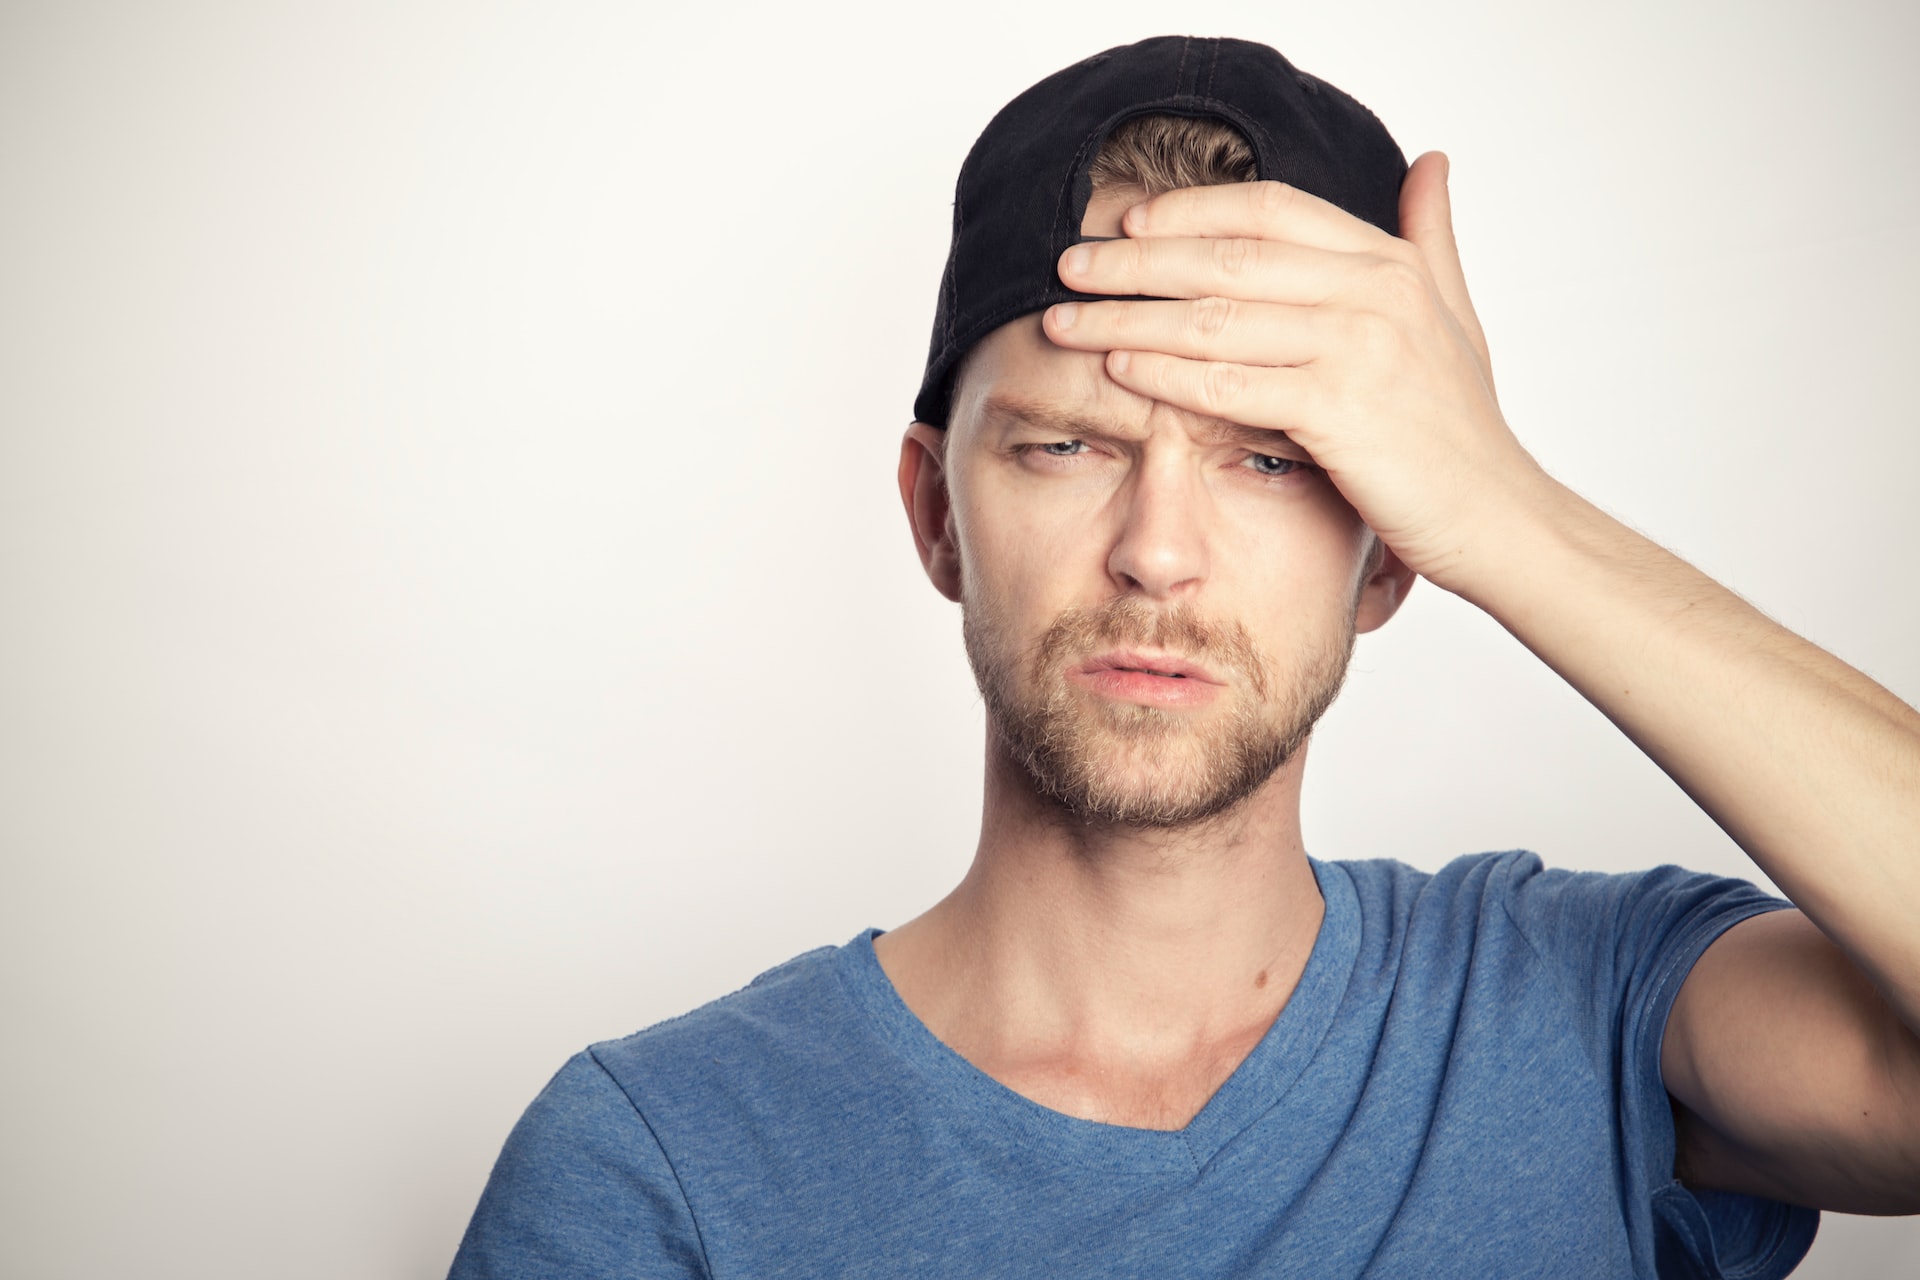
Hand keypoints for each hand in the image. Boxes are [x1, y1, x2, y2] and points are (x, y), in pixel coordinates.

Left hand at [1042, 153, 1548, 592]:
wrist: (1498, 516)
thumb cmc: (1461, 427)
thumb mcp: (1453, 315)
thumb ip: (1430, 238)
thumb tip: (1430, 161)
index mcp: (1389, 261)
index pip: (1268, 209)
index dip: (1189, 210)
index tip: (1125, 222)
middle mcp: (1374, 291)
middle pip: (1225, 257)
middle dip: (1134, 260)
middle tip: (1067, 265)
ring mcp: (1359, 348)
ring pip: (1213, 318)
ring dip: (1127, 317)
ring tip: (1064, 320)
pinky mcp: (1340, 412)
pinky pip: (1229, 383)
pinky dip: (1164, 373)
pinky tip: (1115, 369)